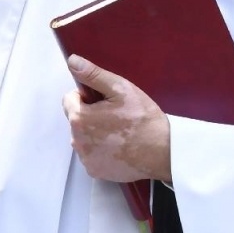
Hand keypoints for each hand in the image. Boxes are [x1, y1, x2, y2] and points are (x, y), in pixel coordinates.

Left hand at [61, 55, 171, 181]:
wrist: (164, 152)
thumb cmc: (143, 118)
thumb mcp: (120, 89)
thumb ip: (93, 75)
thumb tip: (72, 61)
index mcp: (79, 118)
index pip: (69, 100)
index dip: (86, 97)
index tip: (105, 102)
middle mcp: (76, 141)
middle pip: (76, 120)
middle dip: (90, 115)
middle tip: (116, 117)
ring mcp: (85, 159)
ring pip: (83, 138)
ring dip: (94, 134)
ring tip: (119, 133)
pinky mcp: (95, 171)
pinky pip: (91, 155)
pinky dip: (101, 151)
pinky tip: (120, 148)